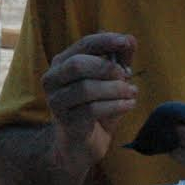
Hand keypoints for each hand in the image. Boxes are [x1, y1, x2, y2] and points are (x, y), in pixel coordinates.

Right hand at [41, 32, 139, 168]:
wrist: (81, 145)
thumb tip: (130, 40)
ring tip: (132, 93)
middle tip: (127, 75)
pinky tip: (129, 105)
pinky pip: (92, 109)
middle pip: (78, 64)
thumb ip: (119, 61)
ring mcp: (56, 101)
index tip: (127, 42)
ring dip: (115, 89)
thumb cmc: (96, 108)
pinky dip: (116, 105)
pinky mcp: (65, 121)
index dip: (106, 41)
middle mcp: (53, 79)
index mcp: (62, 63)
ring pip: (86, 88)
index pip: (83, 45)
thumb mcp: (110, 82)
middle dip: (107, 68)